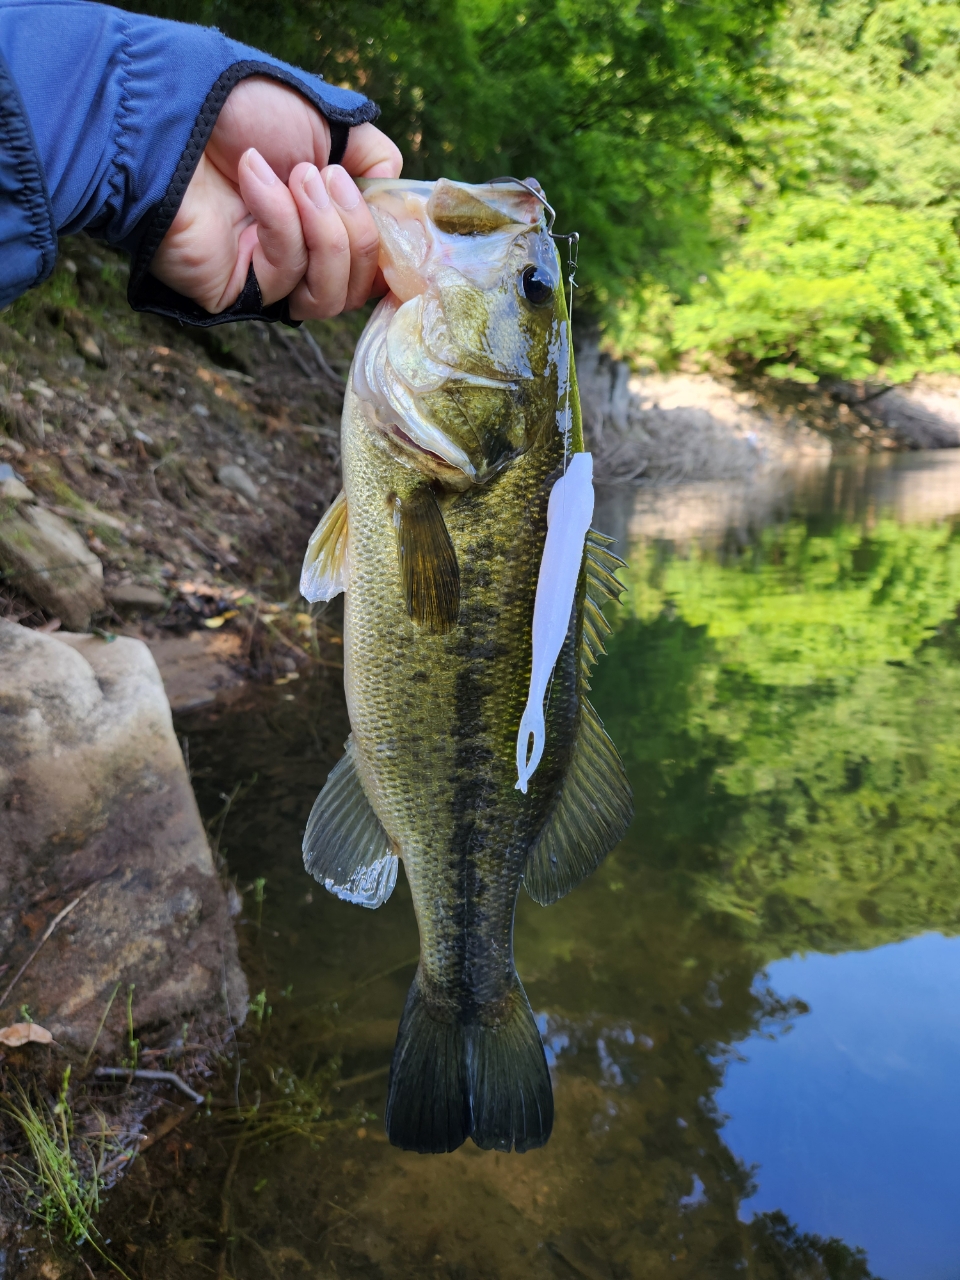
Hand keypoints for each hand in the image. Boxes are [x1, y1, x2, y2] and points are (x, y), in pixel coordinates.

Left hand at [149, 77, 401, 319]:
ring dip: (327, 232)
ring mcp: (266, 279)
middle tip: (327, 176)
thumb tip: (394, 198)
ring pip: (329, 296)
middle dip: (358, 231)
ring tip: (301, 175)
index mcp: (322, 223)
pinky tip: (255, 174)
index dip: (392, 252)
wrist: (175, 108)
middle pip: (358, 287)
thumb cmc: (244, 110)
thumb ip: (374, 158)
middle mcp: (298, 257)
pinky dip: (279, 217)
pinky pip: (284, 275)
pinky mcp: (235, 293)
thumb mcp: (331, 124)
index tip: (400, 222)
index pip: (374, 267)